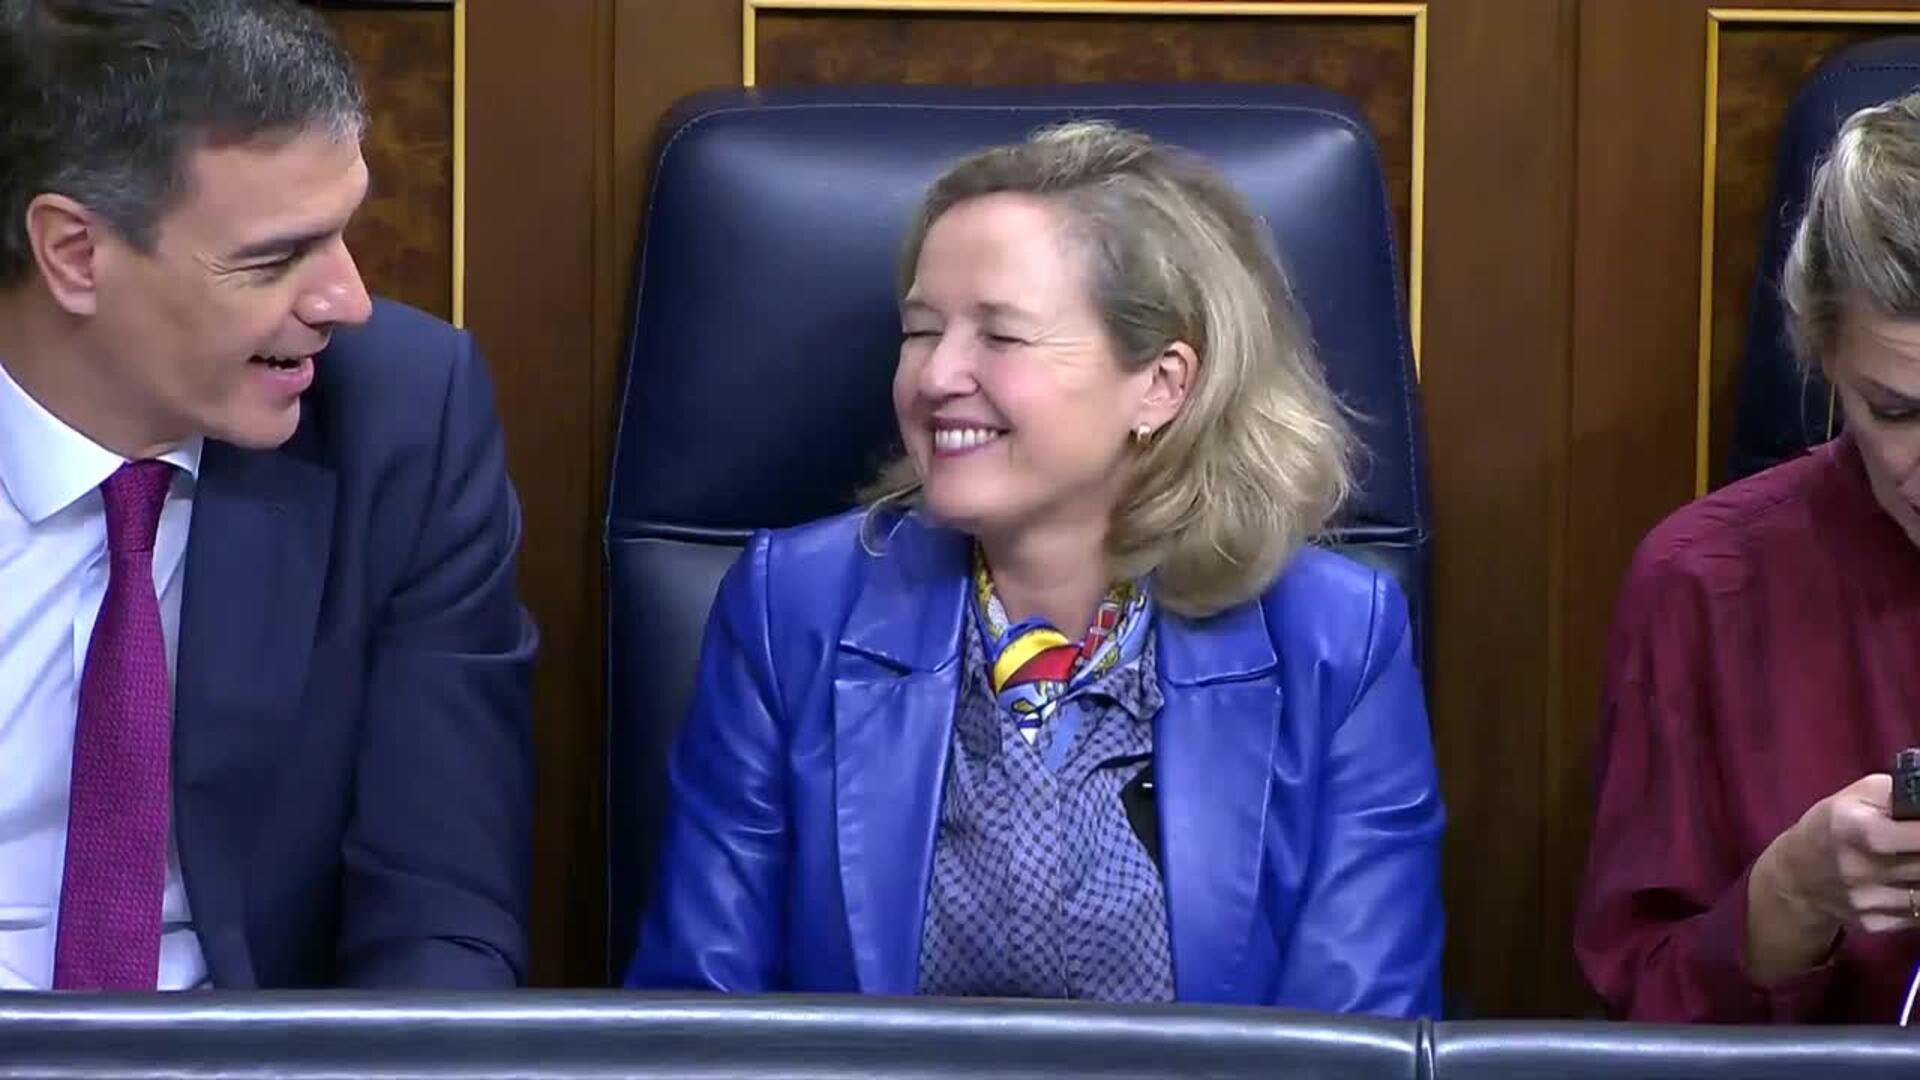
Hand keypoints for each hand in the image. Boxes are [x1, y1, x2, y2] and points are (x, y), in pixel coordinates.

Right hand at [1775, 774, 1919, 934]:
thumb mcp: (1858, 795)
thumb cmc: (1832, 826)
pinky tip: (1908, 883)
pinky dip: (1919, 896)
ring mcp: (1870, 902)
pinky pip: (1918, 913)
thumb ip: (1901, 793)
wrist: (1796, 877)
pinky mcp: (1876, 924)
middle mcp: (1864, 869)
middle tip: (1915, 845)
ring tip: (1911, 861)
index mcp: (1860, 830)